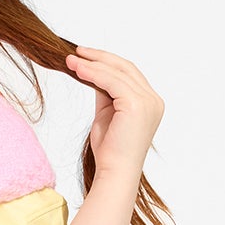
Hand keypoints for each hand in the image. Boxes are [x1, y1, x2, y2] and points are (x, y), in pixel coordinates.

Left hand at [64, 46, 162, 181]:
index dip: (107, 62)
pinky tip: (77, 70)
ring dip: (92, 64)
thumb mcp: (106, 115)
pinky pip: (111, 81)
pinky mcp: (136, 104)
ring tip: (71, 60)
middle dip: (100, 57)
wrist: (114, 172)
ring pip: (117, 73)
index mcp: (149, 102)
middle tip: (76, 51)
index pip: (129, 73)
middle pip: (126, 68)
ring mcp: (148, 101)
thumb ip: (105, 93)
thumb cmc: (110, 151)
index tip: (86, 56)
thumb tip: (92, 73)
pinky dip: (93, 73)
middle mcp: (153, 99)